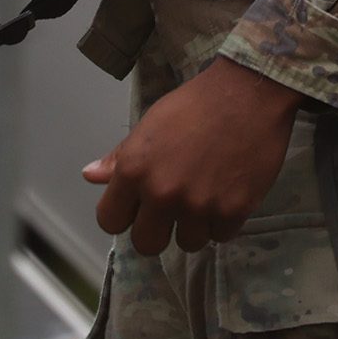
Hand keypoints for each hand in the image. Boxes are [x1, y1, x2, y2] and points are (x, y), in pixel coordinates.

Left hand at [85, 57, 301, 254]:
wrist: (248, 94)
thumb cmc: (195, 104)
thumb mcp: (150, 125)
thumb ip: (120, 157)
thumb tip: (90, 176)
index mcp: (135, 170)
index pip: (110, 221)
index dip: (124, 216)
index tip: (138, 207)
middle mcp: (162, 193)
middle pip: (146, 244)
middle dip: (157, 231)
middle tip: (173, 211)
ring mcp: (198, 206)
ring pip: (188, 243)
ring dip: (195, 225)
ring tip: (206, 196)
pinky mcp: (233, 211)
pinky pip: (220, 236)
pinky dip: (224, 221)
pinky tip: (227, 194)